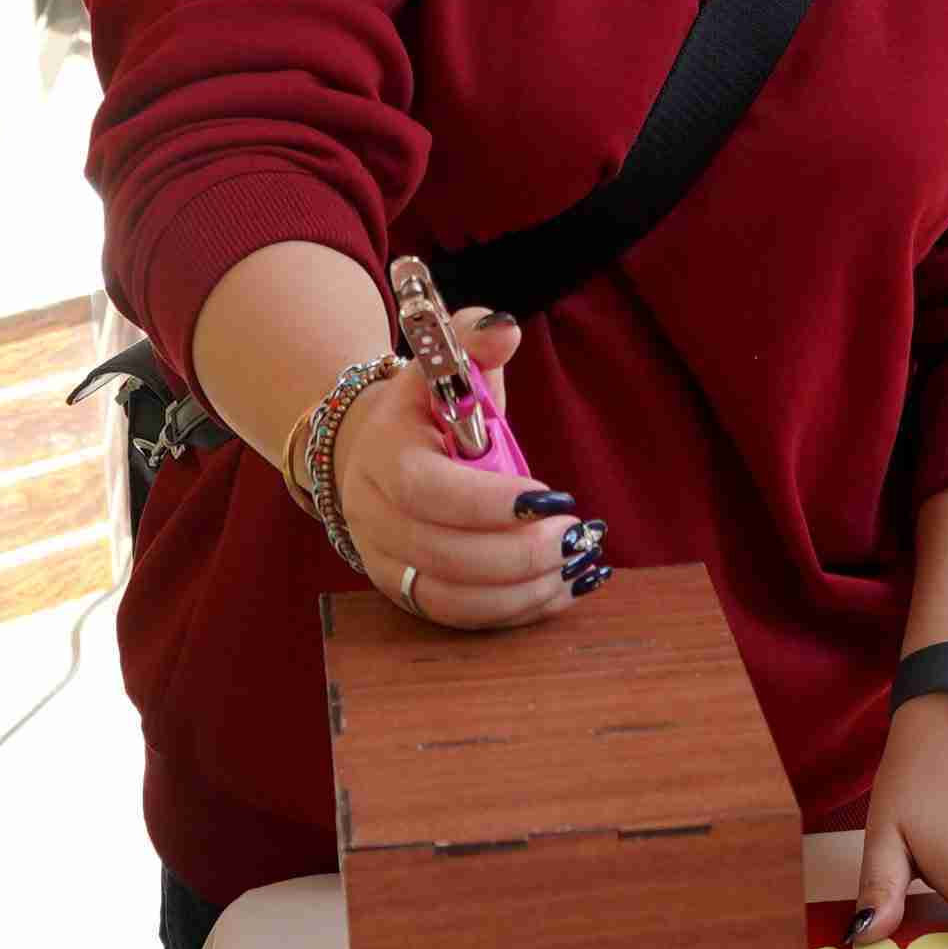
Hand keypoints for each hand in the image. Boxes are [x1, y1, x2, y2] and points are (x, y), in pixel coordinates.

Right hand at [333, 310, 599, 625]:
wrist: (375, 449)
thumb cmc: (426, 406)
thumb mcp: (445, 364)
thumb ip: (474, 341)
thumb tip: (505, 331)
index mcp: (383, 453)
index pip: (425, 490)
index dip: (488, 503)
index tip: (550, 497)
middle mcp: (373, 514)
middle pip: (441, 553)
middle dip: (518, 552)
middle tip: (573, 534)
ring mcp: (384, 560)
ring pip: (450, 597)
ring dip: (522, 588)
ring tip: (574, 562)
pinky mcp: (405, 593)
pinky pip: (459, 617)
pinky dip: (515, 610)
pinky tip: (560, 588)